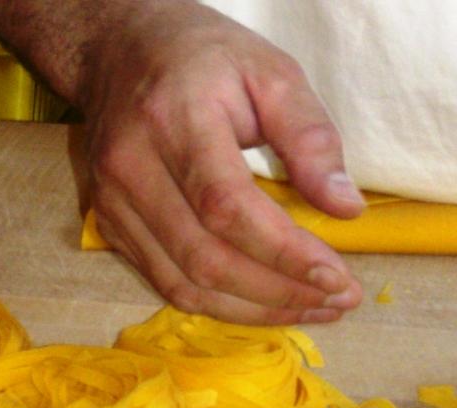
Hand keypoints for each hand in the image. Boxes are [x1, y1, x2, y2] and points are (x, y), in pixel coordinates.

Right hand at [80, 2, 363, 323]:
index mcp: (174, 118)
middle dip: (281, 291)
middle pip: (206, 256)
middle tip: (340, 299)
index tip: (336, 276)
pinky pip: (168, 283)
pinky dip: (224, 304)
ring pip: (185, 282)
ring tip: (316, 307)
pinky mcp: (110, 224)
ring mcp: (113, 201)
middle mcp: (132, 166)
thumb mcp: (273, 73)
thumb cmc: (207, 58)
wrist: (121, 48)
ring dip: (257, 309)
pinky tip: (270, 301)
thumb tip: (346, 208)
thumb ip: (310, 138)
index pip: (226, 205)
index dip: (283, 252)